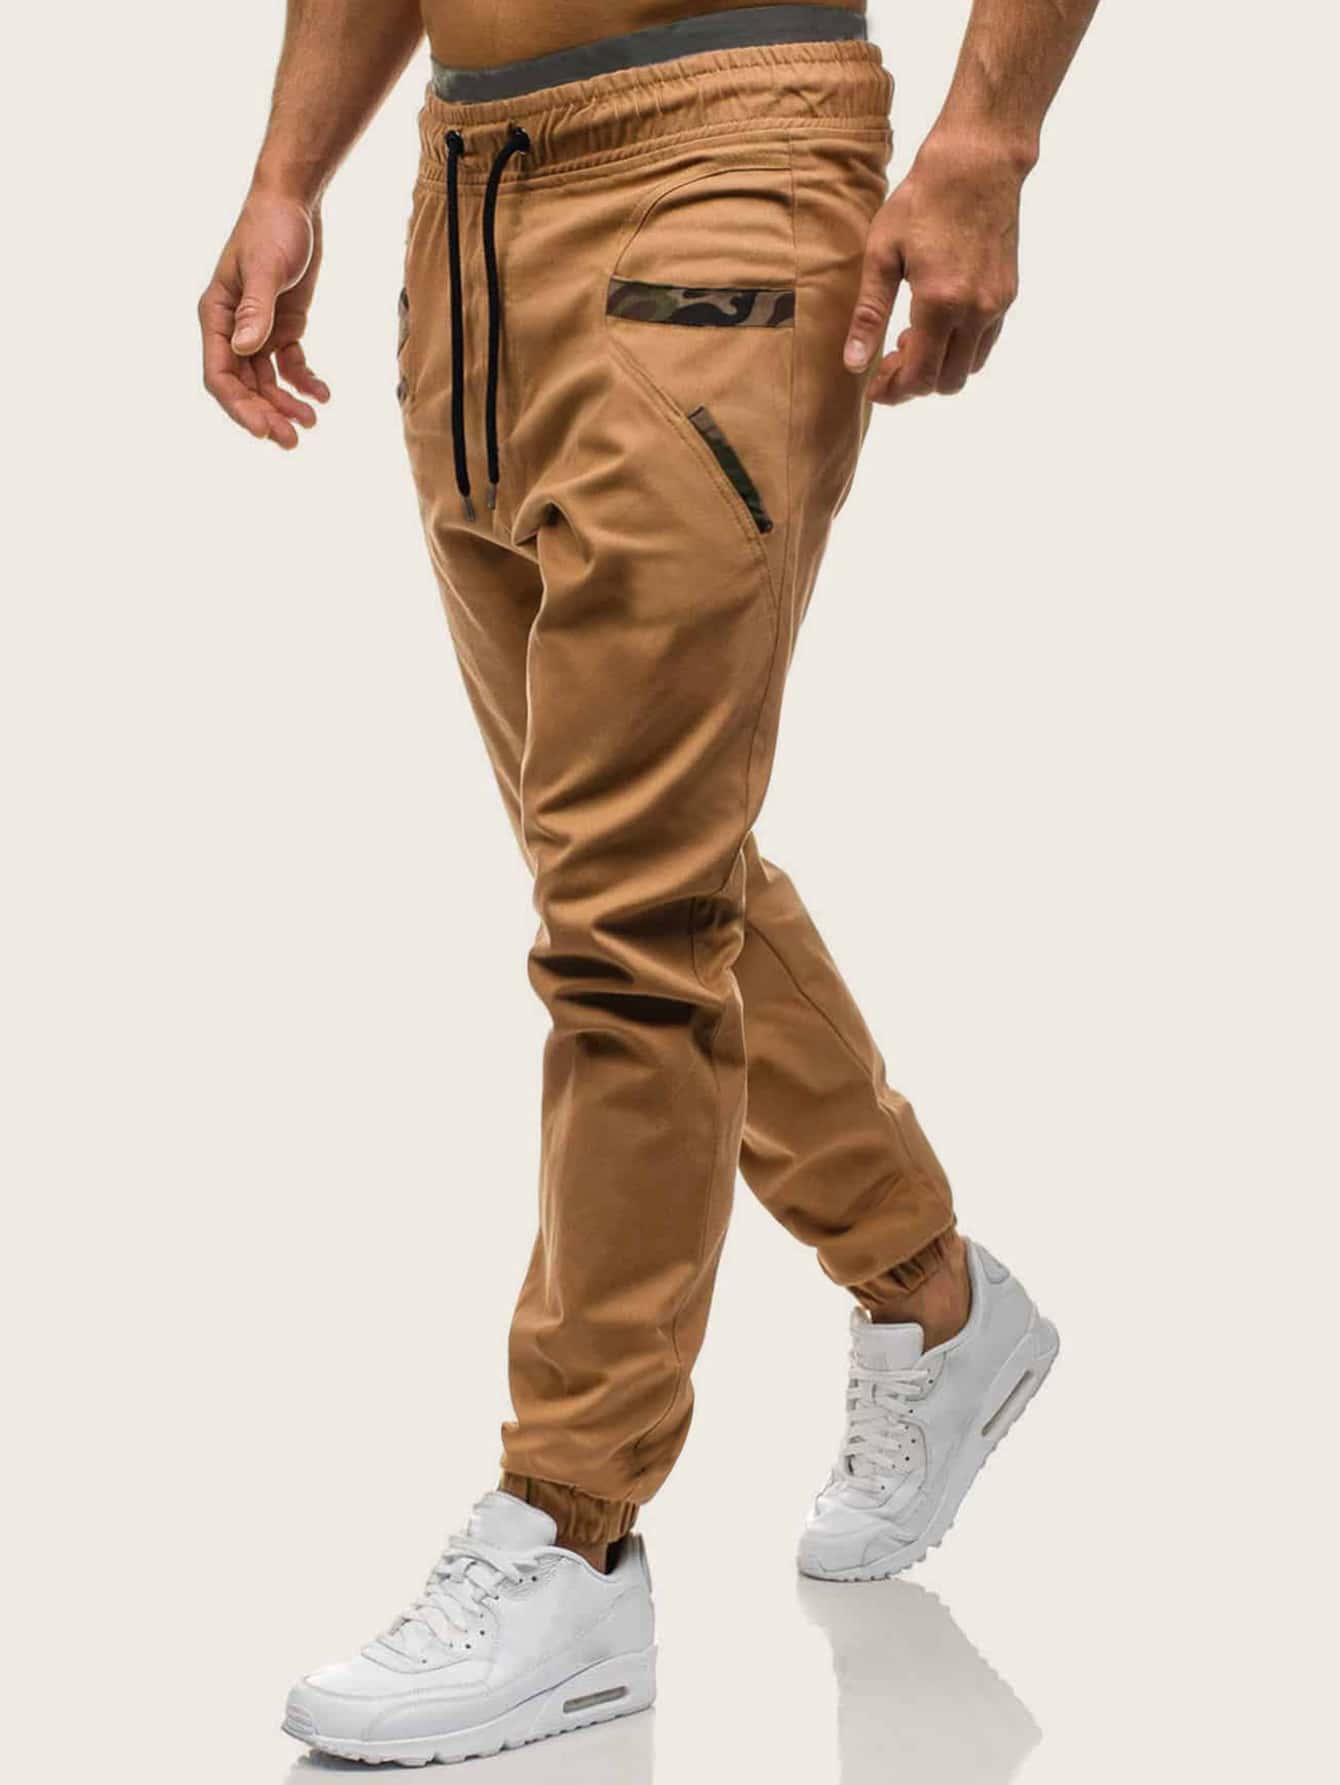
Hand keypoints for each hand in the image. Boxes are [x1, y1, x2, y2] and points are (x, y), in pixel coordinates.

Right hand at [199, 189, 329, 448]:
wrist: (295, 203)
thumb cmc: (272, 228)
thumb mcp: (265, 268)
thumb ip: (255, 310)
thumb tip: (243, 350)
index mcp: (216, 316)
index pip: (219, 375)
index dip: (239, 407)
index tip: (264, 431)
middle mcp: (232, 328)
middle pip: (243, 386)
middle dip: (265, 414)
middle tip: (293, 439)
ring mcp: (258, 329)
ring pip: (266, 381)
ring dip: (285, 404)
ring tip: (311, 422)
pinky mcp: (282, 326)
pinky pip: (289, 365)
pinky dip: (304, 382)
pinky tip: (323, 395)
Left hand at [844, 134, 1026, 405]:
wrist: (978, 163)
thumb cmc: (923, 201)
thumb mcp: (882, 254)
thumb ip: (869, 314)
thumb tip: (853, 364)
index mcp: (940, 304)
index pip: (920, 376)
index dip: (894, 391)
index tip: (873, 386)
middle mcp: (975, 310)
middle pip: (947, 382)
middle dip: (914, 384)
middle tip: (887, 365)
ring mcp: (996, 304)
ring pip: (969, 367)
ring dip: (939, 367)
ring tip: (910, 340)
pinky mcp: (1008, 293)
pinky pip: (984, 343)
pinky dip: (959, 348)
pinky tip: (936, 323)